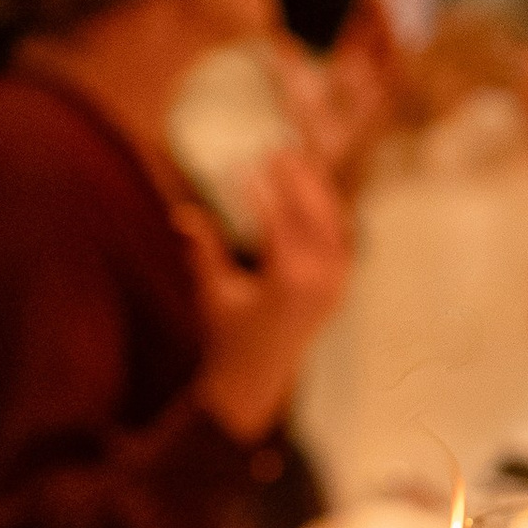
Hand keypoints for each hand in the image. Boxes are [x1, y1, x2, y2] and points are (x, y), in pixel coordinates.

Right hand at [181, 147, 352, 441]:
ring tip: (301, 161)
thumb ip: (204, 251)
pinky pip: (343, 241)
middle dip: (296, 178)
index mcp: (287, 281)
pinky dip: (331, 214)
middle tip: (278, 150)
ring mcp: (335, 285)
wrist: (256, 378)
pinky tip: (316, 192)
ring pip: (335, 224)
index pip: (278, 221)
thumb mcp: (213, 292)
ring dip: (318, 190)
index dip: (261, 189)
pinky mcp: (341, 288)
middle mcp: (319, 281)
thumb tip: (183, 213)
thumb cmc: (226, 335)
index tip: (245, 163)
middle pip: (313, 214)